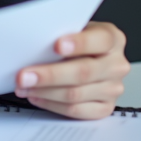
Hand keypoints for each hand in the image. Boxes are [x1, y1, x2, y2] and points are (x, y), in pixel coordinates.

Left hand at [14, 21, 128, 118]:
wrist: (89, 57)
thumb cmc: (76, 41)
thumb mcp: (72, 30)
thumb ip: (61, 34)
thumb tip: (33, 45)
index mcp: (113, 39)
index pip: (100, 40)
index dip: (79, 43)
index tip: (56, 46)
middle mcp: (116, 65)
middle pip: (83, 72)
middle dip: (50, 74)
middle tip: (24, 75)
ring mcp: (113, 88)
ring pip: (76, 94)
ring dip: (45, 91)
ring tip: (23, 87)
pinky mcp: (104, 108)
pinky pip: (76, 110)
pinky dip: (51, 104)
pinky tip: (36, 96)